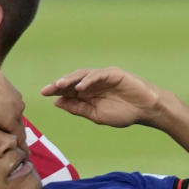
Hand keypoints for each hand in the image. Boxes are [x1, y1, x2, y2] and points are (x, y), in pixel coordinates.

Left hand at [41, 67, 162, 127]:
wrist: (146, 111)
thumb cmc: (123, 113)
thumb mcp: (96, 115)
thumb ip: (78, 108)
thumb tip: (57, 103)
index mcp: (87, 94)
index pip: (68, 90)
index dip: (56, 91)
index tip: (43, 94)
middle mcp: (92, 83)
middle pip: (72, 81)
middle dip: (59, 85)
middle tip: (46, 89)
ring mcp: (102, 77)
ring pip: (82, 75)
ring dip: (70, 80)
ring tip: (59, 85)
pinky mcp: (113, 73)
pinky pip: (98, 75)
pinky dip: (88, 80)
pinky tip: (80, 87)